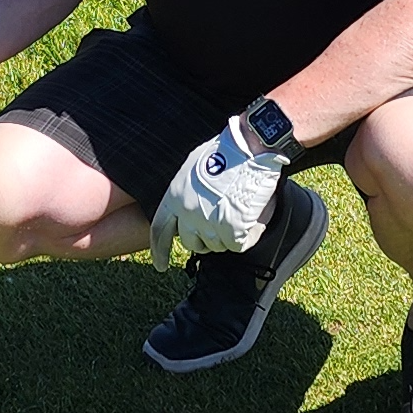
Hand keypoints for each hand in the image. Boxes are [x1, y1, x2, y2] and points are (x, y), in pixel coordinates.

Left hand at [150, 116, 289, 272]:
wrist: (251, 147)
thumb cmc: (227, 150)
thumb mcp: (194, 167)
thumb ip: (187, 192)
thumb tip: (190, 209)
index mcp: (174, 196)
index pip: (160, 231)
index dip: (160, 251)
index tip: (160, 265)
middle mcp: (188, 213)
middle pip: (191, 243)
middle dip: (205, 240)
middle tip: (220, 226)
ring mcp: (209, 224)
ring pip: (216, 246)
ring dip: (228, 234)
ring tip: (240, 209)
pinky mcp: (231, 230)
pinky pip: (238, 245)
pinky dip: (247, 235)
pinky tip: (252, 216)